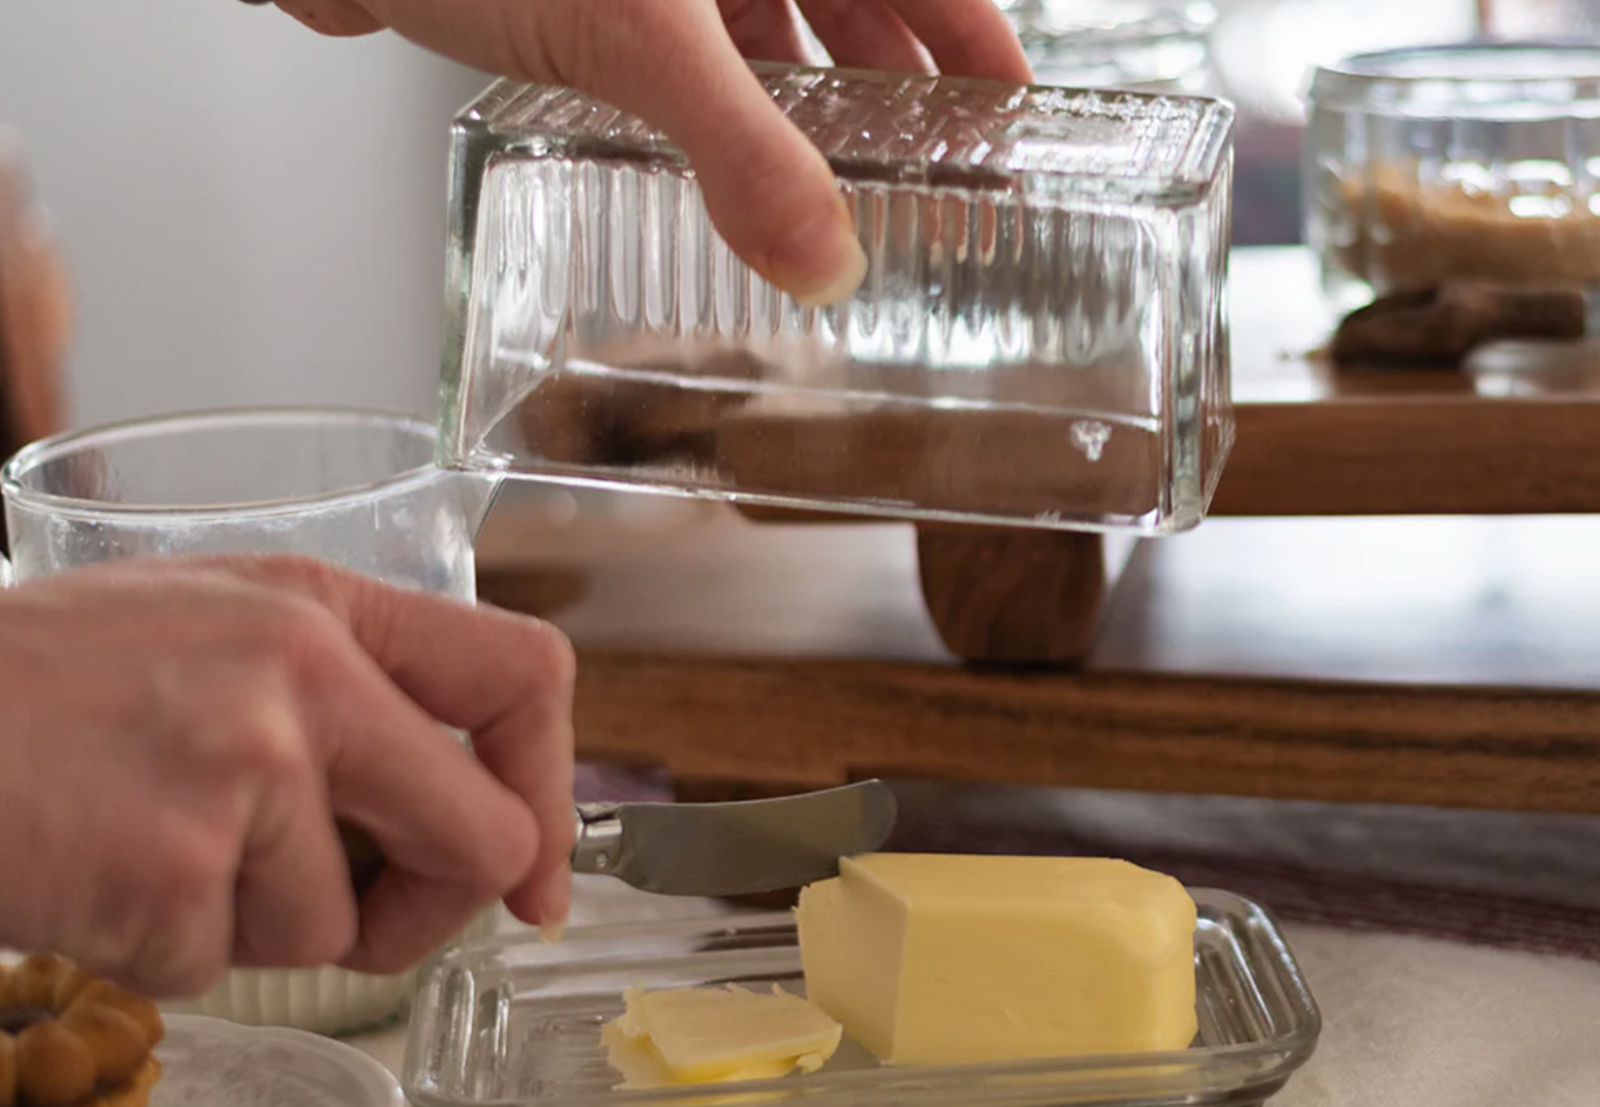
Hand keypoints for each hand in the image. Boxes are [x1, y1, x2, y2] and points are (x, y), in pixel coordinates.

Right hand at [0, 555, 574, 997]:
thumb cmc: (44, 686)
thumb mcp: (214, 627)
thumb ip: (344, 694)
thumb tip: (458, 809)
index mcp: (326, 606)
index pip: (524, 675)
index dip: (554, 789)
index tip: (537, 871)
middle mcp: (306, 673)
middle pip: (485, 836)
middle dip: (435, 908)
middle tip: (364, 921)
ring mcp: (244, 769)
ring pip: (340, 928)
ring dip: (257, 927)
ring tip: (156, 851)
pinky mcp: (173, 868)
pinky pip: (223, 966)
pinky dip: (167, 950)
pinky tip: (100, 875)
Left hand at [263, 0, 1031, 305]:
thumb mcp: (645, 41)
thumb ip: (744, 154)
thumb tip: (828, 266)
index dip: (977, 51)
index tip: (1013, 126)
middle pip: (855, 4)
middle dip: (894, 95)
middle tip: (928, 186)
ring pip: (775, 29)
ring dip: (804, 111)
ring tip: (839, 200)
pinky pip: (697, 50)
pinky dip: (721, 108)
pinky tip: (728, 166)